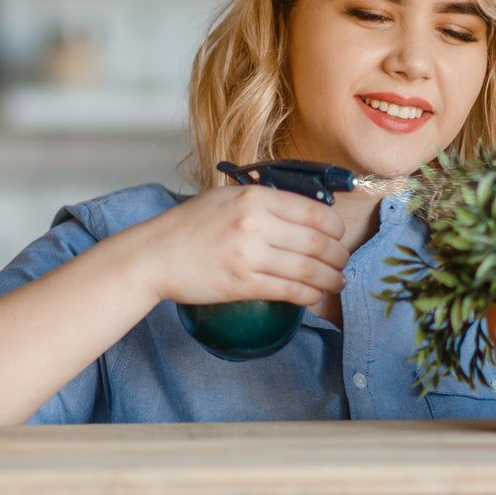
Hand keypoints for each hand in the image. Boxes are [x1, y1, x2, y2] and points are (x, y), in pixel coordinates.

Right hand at [127, 184, 349, 307]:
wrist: (154, 255)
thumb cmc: (189, 225)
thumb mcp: (226, 198)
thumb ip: (263, 201)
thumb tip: (302, 211)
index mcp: (255, 197)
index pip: (314, 212)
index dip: (335, 228)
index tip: (338, 236)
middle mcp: (256, 224)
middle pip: (318, 242)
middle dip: (338, 255)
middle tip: (341, 262)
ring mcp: (249, 255)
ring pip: (309, 269)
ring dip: (330, 279)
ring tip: (336, 282)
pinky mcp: (242, 284)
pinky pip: (289, 290)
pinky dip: (309, 295)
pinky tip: (314, 296)